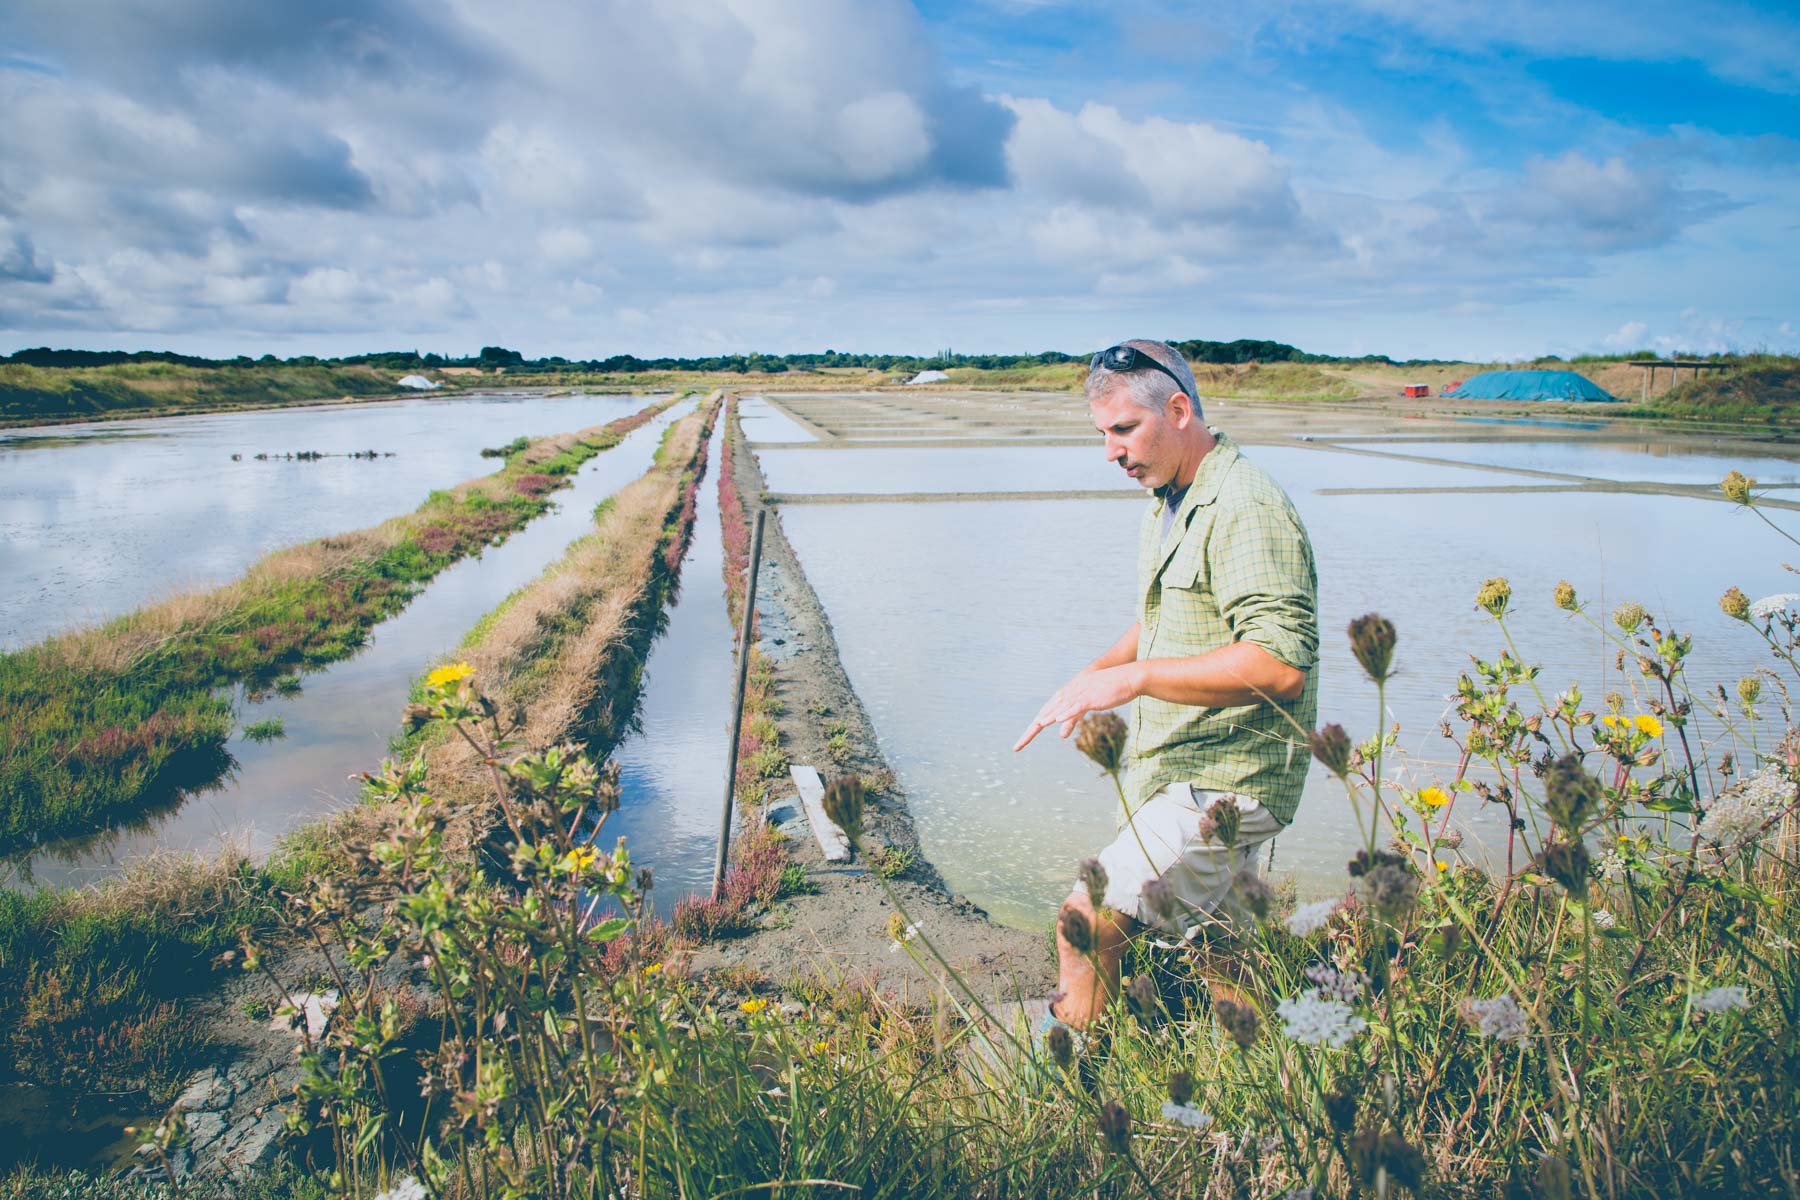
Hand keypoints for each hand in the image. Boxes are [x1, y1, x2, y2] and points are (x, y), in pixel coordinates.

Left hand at [1013, 664, 1140, 751]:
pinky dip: (1067, 712)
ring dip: (1047, 719)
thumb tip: (1060, 734)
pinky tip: (1058, 719)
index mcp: (1066, 698)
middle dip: (1033, 729)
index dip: (1033, 728)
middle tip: (1019, 745)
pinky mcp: (1090, 697)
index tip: (1021, 744)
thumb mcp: (1084, 708)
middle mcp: (1068, 695)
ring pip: (1059, 709)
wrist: (1125, 677)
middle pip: (1047, 712)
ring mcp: (1079, 695)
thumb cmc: (1106, 692)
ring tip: (1034, 729)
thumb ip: (1071, 720)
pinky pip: (1076, 706)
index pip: (1046, 713)